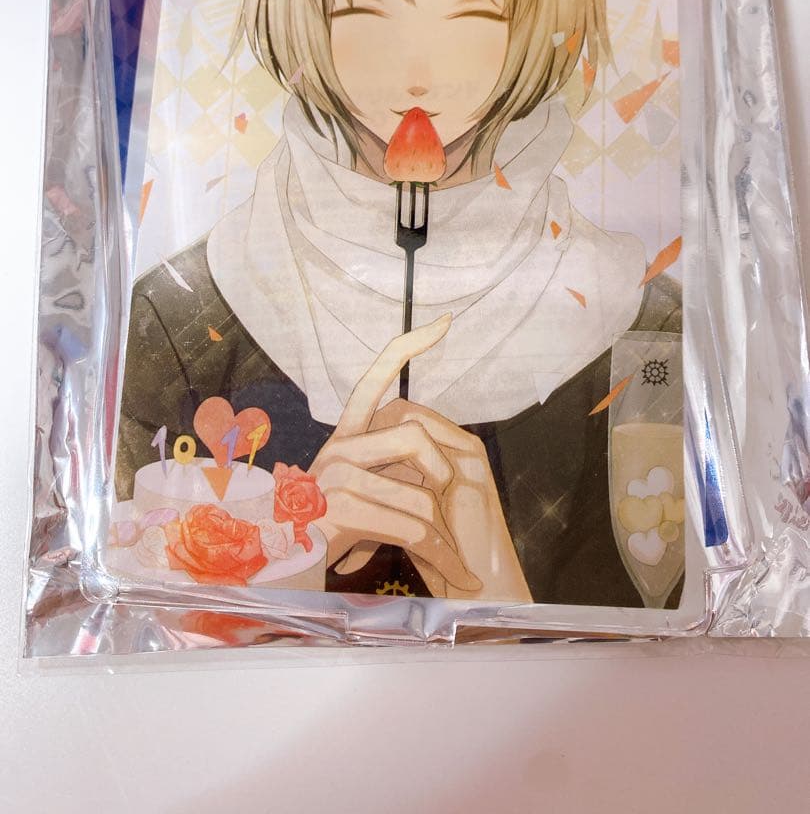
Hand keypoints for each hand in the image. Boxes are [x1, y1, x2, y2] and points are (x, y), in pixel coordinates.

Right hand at [309, 315, 481, 592]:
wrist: (275, 579)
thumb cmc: (321, 542)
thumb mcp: (355, 498)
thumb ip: (386, 474)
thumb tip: (438, 467)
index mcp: (343, 437)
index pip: (374, 378)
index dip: (407, 347)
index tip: (444, 323)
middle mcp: (336, 447)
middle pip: (415, 437)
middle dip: (445, 479)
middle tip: (451, 516)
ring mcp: (334, 477)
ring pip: (421, 497)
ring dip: (446, 539)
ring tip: (457, 565)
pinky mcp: (339, 511)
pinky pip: (412, 530)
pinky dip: (442, 558)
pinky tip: (457, 577)